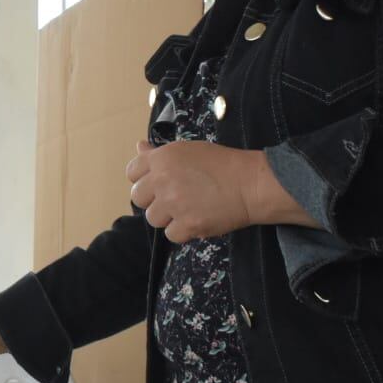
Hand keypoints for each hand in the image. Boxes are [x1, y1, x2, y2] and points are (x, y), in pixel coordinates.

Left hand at [126, 140, 311, 242]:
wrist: (250, 184)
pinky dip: (183, 231)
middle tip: (174, 197)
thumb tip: (139, 147)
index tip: (156, 183)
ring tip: (189, 208)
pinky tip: (197, 219)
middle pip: (138, 197)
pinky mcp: (187, 224)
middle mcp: (162, 180)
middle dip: (153, 199)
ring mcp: (173, 204)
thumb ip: (160, 153)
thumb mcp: (188, 150)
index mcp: (162, 158)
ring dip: (168, 216)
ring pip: (153, 218)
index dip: (143, 178)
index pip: (132, 172)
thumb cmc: (223, 164)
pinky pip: (171, 234)